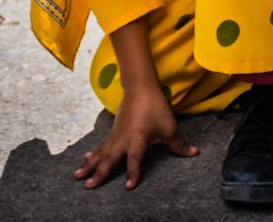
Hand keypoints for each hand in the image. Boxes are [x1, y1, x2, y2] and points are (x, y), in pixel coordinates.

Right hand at [74, 87, 198, 188]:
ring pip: (101, 152)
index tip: (128, 187)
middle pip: (110, 158)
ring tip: (77, 176)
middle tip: (88, 186)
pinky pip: (101, 145)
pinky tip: (86, 159)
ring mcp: (116, 134)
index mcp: (138, 138)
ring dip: (90, 165)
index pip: (135, 159)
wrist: (140, 86)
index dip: (133, 173)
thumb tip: (195, 153)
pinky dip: (93, 154)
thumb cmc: (155, 107)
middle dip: (99, 173)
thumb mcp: (169, 127)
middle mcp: (123, 138)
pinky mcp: (114, 131)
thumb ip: (180, 144)